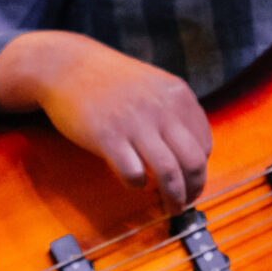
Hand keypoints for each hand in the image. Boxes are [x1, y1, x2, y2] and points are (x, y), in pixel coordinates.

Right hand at [0, 31, 211, 208]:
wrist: (66, 64)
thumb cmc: (109, 80)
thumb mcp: (152, 85)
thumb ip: (174, 112)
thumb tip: (191, 152)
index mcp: (177, 95)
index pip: (205, 144)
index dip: (200, 168)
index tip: (191, 179)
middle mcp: (161, 108)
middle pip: (194, 162)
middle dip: (194, 190)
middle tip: (187, 201)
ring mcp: (134, 123)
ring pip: (169, 173)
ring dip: (173, 197)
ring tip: (170, 206)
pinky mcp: (108, 137)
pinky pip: (134, 174)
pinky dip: (138, 184)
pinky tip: (133, 180)